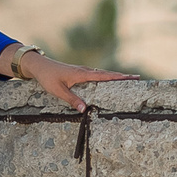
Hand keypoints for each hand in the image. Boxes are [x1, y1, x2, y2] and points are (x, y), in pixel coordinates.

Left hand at [13, 50, 137, 111]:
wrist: (40, 66)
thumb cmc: (48, 77)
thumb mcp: (58, 91)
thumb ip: (72, 99)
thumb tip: (85, 110)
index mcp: (82, 74)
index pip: (104, 76)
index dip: (118, 77)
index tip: (132, 77)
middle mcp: (85, 71)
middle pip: (107, 74)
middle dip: (122, 76)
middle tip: (137, 77)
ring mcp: (83, 71)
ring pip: (102, 74)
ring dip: (115, 76)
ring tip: (128, 79)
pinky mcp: (80, 73)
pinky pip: (96, 75)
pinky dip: (106, 77)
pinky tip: (110, 80)